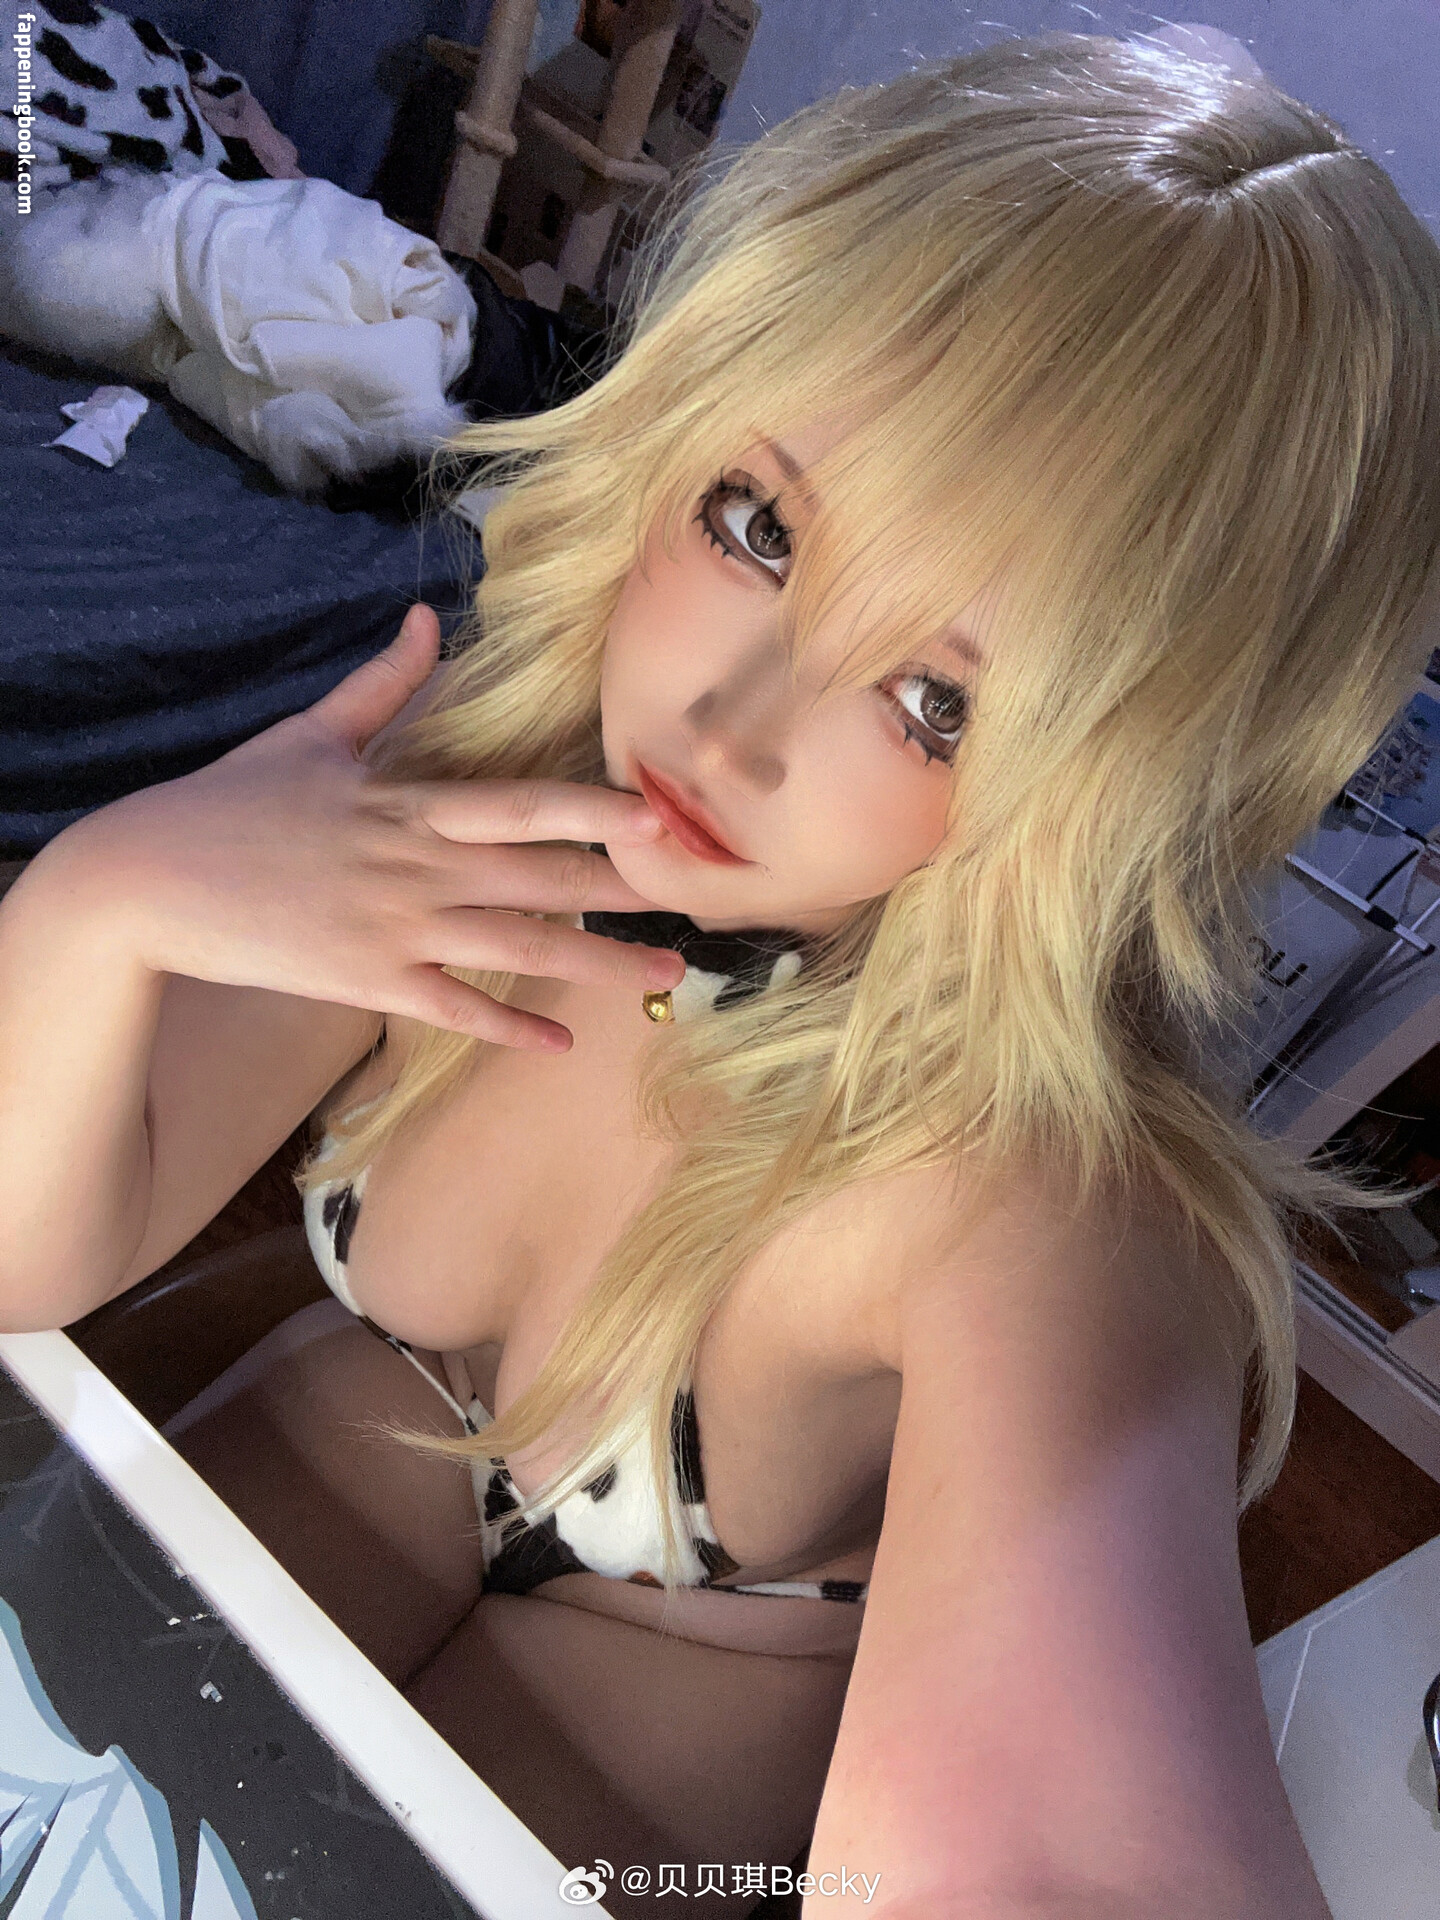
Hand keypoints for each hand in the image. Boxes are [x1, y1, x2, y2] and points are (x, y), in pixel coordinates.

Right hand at [56, 605, 682, 1049]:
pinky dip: (509, 1027)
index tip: (655, 817)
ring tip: (664, 977)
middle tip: (698, 903)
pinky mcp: (368, 981)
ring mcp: (396, 928)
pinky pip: (455, 1008)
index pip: (518, 804)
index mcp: (408, 803)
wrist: (150, 879)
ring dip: (597, 965)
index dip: (591, 810)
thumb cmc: (231, 802)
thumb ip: (380, 684)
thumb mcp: (310, 734)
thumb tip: (424, 617)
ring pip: (517, 948)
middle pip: (540, 879)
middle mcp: (417, 866)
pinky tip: (564, 1045)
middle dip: (624, 892)